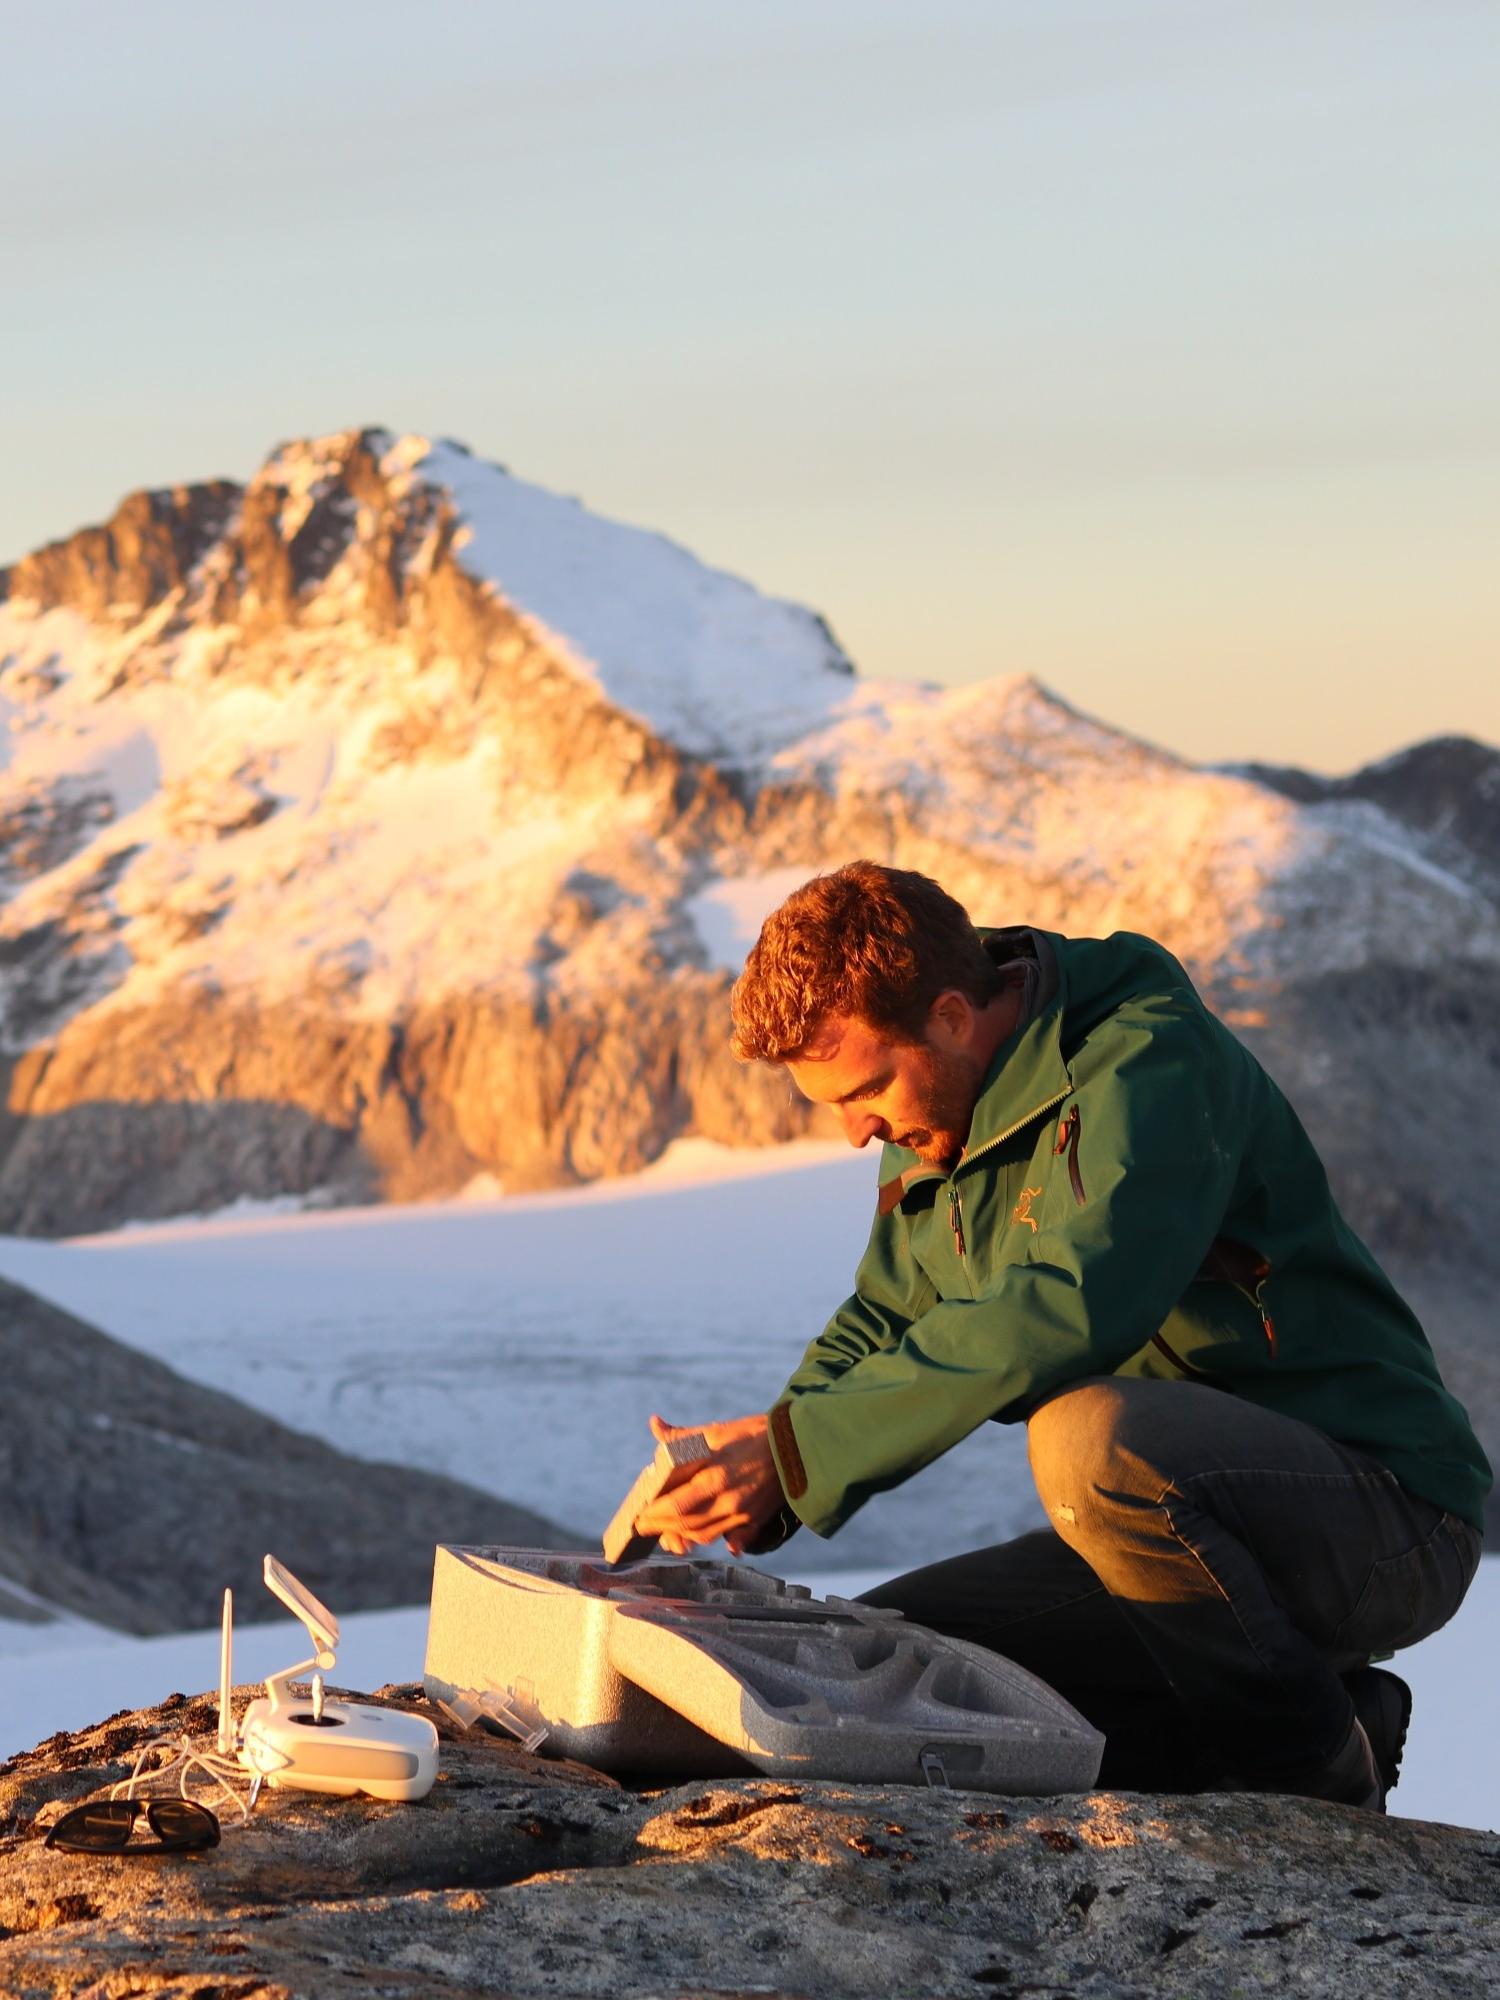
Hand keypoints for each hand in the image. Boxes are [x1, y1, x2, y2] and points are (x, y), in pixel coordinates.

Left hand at [635, 1412, 784, 1556]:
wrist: (798, 1445)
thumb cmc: (753, 1435)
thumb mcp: (716, 1431)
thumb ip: (682, 1436)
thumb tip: (655, 1425)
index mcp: (716, 1476)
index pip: (676, 1506)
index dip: (654, 1515)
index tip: (640, 1515)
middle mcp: (729, 1501)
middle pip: (687, 1525)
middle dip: (661, 1528)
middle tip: (645, 1526)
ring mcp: (743, 1514)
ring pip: (704, 1535)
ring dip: (681, 1535)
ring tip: (665, 1529)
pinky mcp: (755, 1520)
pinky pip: (728, 1539)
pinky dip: (710, 1538)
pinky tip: (697, 1537)